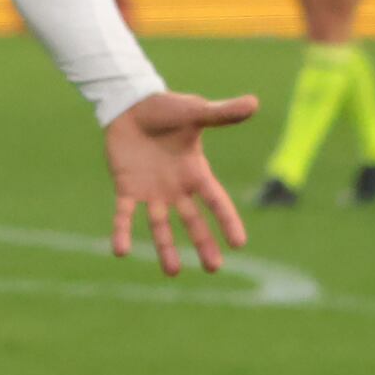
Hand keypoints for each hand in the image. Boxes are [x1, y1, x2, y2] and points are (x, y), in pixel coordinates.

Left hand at [103, 91, 259, 277]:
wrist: (131, 106)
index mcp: (196, 172)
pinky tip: (120, 252)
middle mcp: (177, 188)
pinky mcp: (127, 188)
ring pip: (160, 225)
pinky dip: (122, 231)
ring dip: (165, 247)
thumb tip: (254, 102)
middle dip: (203, 244)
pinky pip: (124, 214)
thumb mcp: (195, 112)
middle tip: (213, 269)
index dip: (227, 221)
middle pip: (193, 221)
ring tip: (172, 272)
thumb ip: (222, 113)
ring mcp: (152, 191)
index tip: (239, 244)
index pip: (216, 201)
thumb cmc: (167, 109)